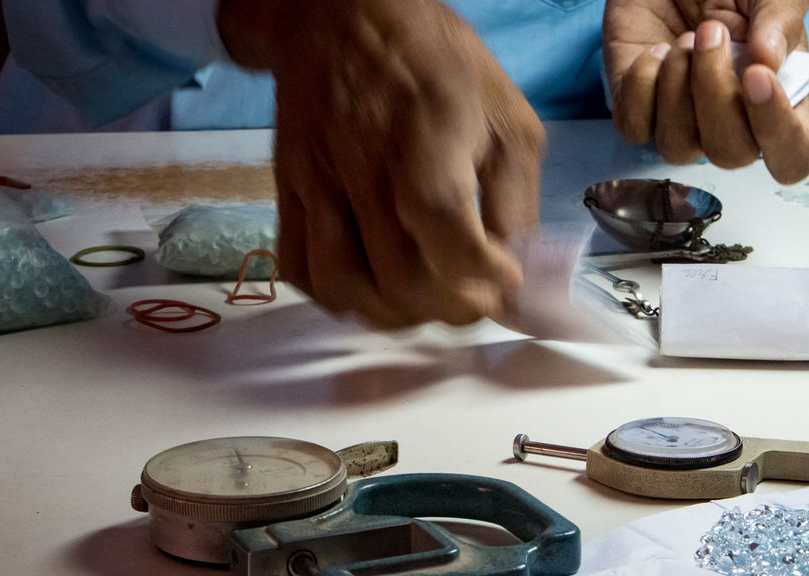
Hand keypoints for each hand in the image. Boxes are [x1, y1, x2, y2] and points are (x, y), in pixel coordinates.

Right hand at [218, 0, 544, 326]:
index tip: (503, 277)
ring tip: (424, 300)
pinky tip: (373, 285)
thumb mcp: (507, 119)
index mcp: (427, 138)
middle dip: (449, 307)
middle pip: (399, 276)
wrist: (342, 19)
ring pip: (345, 286)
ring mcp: (318, 184)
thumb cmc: (437, 66)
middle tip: (472, 296)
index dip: (479, 272)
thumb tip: (519, 279)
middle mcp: (365, 166)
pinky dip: (338, 298)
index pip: (442, 227)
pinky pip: (300, 271)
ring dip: (394, 313)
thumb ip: (518, 203)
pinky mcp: (289, 193)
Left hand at [603, 0, 808, 182]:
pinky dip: (643, 85)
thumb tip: (769, 60)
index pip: (793, 157)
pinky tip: (656, 50)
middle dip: (716, 94)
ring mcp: (683, 125)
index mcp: (781, 103)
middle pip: (730, 155)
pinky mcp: (639, 114)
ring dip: (678, 87)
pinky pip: (635, 128)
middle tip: (710, 32)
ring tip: (684, 39)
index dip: (777, 130)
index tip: (757, 76)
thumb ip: (781, 20)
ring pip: (678, 147)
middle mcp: (734, 125)